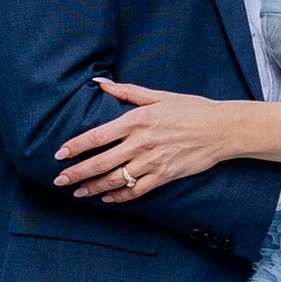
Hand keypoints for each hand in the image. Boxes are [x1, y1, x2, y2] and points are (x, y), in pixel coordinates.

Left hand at [54, 80, 230, 202]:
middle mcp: (142, 142)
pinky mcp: (165, 175)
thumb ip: (127, 92)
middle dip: (77, 172)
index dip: (76, 146)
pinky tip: (107, 198)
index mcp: (138, 120)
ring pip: (116, 179)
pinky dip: (120, 196)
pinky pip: (137, 190)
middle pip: (102, 161)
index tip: (60, 154)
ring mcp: (153, 161)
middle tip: (59, 180)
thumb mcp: (158, 96)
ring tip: (78, 192)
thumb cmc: (191, 109)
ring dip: (94, 188)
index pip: (98, 136)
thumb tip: (100, 83)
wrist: (221, 129)